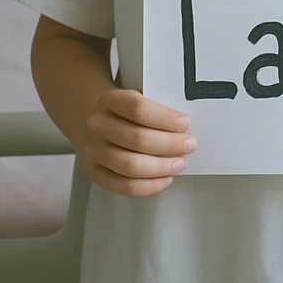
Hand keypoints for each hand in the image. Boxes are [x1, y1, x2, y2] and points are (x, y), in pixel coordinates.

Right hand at [82, 88, 196, 197]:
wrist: (98, 123)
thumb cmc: (125, 112)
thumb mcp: (136, 96)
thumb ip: (156, 107)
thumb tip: (184, 126)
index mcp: (109, 100)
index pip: (137, 108)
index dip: (164, 118)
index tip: (185, 123)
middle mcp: (97, 125)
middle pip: (137, 138)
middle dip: (169, 144)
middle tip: (189, 145)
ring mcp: (93, 151)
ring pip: (130, 165)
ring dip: (161, 167)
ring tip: (180, 163)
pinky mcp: (95, 173)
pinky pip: (124, 186)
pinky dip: (149, 186)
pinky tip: (165, 178)